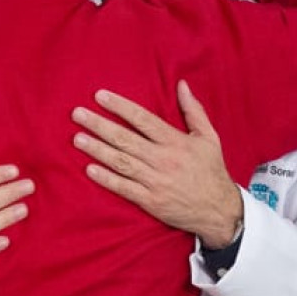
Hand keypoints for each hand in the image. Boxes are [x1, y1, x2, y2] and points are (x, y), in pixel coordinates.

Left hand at [75, 81, 242, 246]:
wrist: (219, 210)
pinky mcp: (150, 201)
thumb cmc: (212, 170)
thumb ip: (193, 110)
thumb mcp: (209, 137)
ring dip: (97, 149)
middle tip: (77, 114)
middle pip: (125, 138)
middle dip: (99, 125)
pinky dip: (106, 178)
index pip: (142, 119)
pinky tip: (90, 169)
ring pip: (120, 162)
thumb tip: (181, 84)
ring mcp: (155, 181)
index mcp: (175, 141)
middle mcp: (163, 159)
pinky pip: (124, 188)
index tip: (99, 96)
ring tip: (77, 138)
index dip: (120, 106)